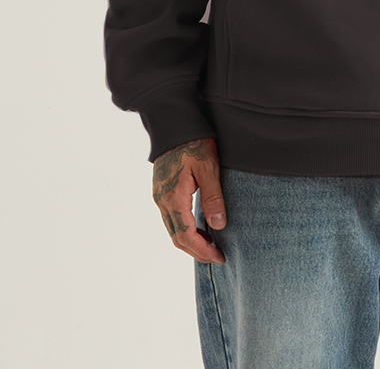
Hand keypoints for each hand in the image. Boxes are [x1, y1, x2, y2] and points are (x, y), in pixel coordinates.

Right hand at [151, 137, 226, 262]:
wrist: (173, 123)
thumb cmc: (193, 142)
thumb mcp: (208, 168)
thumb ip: (213, 197)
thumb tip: (218, 226)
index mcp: (173, 198)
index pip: (186, 236)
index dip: (203, 251)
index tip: (220, 257)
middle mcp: (162, 201)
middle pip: (177, 238)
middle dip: (197, 251)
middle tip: (217, 257)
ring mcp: (159, 196)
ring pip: (172, 230)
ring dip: (190, 241)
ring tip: (211, 244)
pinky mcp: (161, 190)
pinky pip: (171, 218)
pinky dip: (184, 229)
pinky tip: (198, 226)